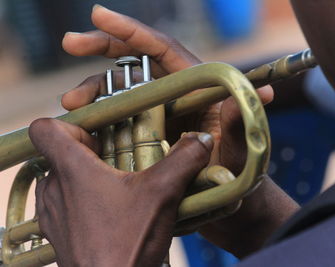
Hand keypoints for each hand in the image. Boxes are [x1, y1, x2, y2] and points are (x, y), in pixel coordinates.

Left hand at [30, 118, 212, 266]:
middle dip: (90, 149)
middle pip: (60, 152)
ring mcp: (53, 212)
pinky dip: (83, 197)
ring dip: (87, 174)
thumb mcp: (163, 194)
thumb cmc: (128, 243)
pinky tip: (111, 210)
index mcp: (71, 170)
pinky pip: (65, 200)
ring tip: (117, 184)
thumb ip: (184, 159)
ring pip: (62, 176)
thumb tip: (201, 139)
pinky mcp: (58, 231)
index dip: (69, 124)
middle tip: (119, 157)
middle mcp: (54, 188)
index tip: (97, 134)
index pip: (45, 128)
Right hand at [61, 5, 296, 257]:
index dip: (132, 31)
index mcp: (197, 85)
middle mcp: (174, 93)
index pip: (162, 49)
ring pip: (120, 90)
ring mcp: (158, 112)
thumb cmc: (238, 168)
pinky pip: (118, 117)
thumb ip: (239, 120)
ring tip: (72, 105)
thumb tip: (265, 92)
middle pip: (134, 62)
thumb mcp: (239, 146)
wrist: (227, 197)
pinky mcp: (146, 132)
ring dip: (94, 92)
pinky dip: (98, 117)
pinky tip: (80, 125)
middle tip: (69, 43)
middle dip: (101, 49)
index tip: (99, 16)